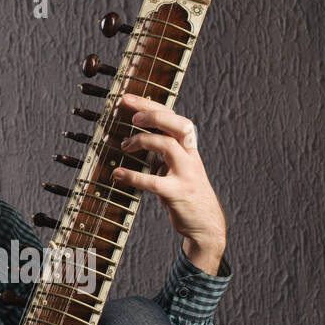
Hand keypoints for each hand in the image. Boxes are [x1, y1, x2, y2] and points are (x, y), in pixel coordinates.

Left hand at [111, 93, 226, 273]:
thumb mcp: (177, 169)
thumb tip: (139, 141)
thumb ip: (163, 155)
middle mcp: (191, 157)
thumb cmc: (187, 196)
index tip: (128, 99)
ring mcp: (186, 174)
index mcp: (189, 149)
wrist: (206, 225)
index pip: (174, 118)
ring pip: (167, 146)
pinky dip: (133, 176)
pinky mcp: (178, 193)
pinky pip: (153, 181)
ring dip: (142, 141)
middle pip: (177, 124)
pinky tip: (118, 174)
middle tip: (131, 116)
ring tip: (125, 146)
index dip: (151, 106)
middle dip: (152, 115)